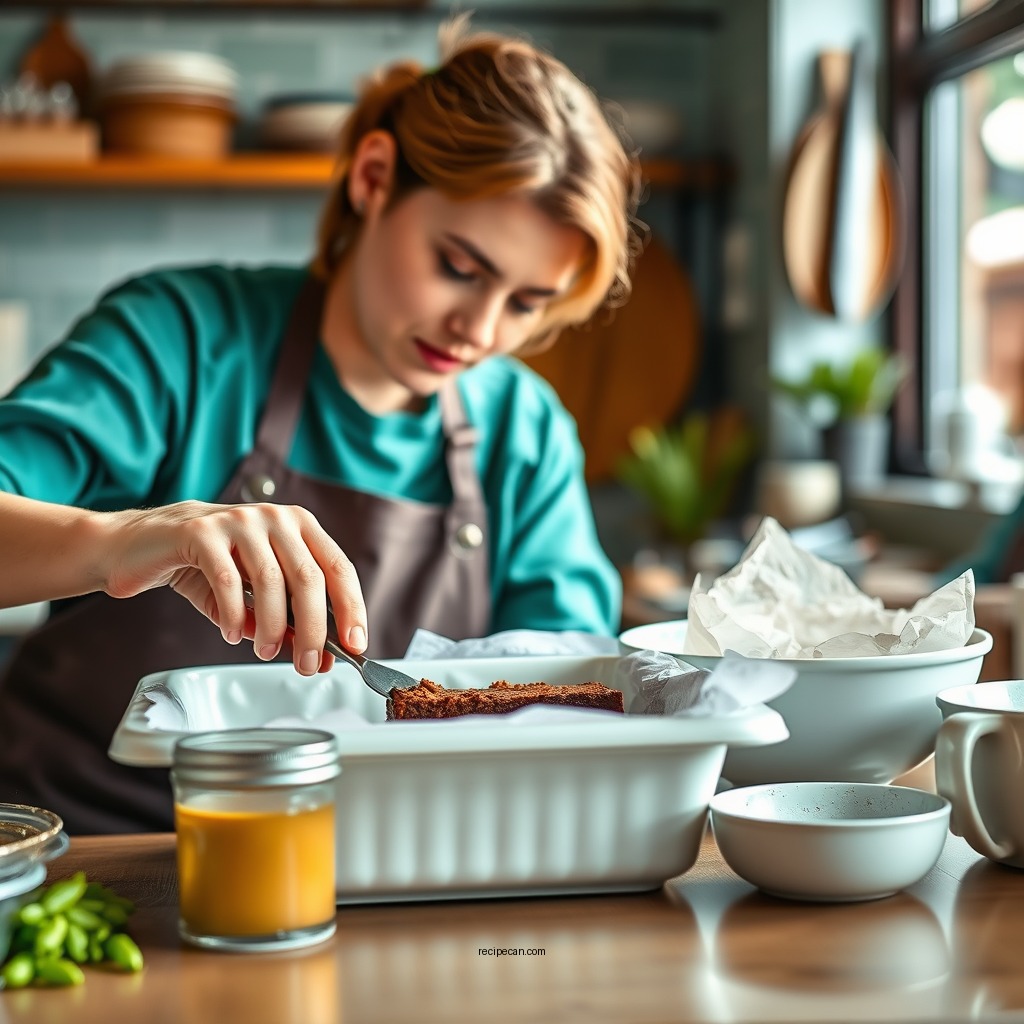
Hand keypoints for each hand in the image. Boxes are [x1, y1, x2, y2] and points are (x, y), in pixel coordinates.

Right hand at [100, 500, 366, 675]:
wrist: (141, 546)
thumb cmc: (206, 566)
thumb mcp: (254, 595)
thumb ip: (287, 620)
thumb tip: (320, 656)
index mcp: (298, 526)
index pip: (338, 568)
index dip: (351, 608)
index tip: (355, 644)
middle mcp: (274, 517)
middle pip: (309, 579)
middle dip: (314, 630)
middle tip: (309, 664)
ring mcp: (239, 520)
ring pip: (272, 582)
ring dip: (273, 627)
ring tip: (267, 652)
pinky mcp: (201, 531)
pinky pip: (228, 581)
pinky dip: (234, 615)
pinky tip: (233, 634)